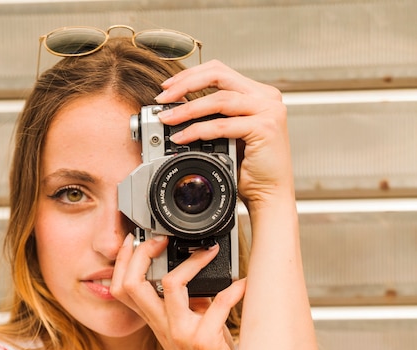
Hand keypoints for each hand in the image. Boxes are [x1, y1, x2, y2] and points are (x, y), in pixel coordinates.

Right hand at [111, 234, 245, 349]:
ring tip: (210, 252)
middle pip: (132, 283)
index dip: (125, 261)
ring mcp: (181, 332)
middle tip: (163, 239)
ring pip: (172, 285)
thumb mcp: (187, 330)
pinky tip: (245, 284)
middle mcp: (162, 325)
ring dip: (193, 262)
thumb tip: (201, 277)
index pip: (123, 287)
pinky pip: (218, 304)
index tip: (138, 240)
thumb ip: (188, 305)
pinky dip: (234, 290)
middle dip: (143, 253)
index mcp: (155, 321)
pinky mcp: (204, 340)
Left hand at [154, 60, 294, 215]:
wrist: (269, 194)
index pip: (220, 72)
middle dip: (185, 84)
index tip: (168, 87)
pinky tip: (182, 137)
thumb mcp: (230, 135)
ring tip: (167, 119)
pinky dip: (198, 130)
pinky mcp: (265, 128)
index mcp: (258, 94)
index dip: (191, 75)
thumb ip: (215, 117)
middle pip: (219, 76)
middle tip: (162, 99)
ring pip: (219, 99)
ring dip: (188, 109)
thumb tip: (179, 109)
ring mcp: (268, 111)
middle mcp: (266, 97)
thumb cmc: (250, 170)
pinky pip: (223, 125)